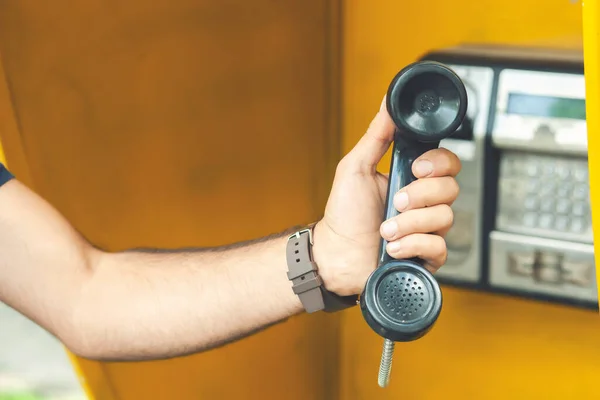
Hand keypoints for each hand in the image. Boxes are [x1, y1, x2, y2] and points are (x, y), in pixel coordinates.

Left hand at [312, 97, 461, 296]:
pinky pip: (439, 247)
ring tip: (385, 230)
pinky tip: (393, 247)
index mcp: (411, 180)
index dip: (439, 164)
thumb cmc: (343, 213)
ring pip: (445, 218)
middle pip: (451, 189)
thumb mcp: (355, 168)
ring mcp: (426, 229)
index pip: (448, 164)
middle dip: (419, 195)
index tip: (416, 169)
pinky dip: (413, 245)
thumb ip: (375, 136)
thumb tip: (388, 104)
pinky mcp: (426, 256)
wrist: (336, 253)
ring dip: (409, 223)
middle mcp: (423, 204)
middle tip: (395, 202)